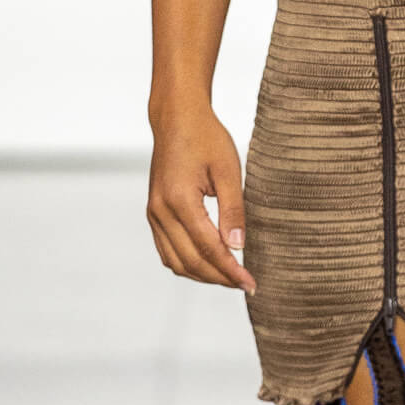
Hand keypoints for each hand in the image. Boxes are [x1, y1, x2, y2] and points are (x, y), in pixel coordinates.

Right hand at [147, 112, 254, 292]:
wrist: (177, 118)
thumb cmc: (205, 138)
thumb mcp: (228, 170)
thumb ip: (233, 209)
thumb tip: (238, 246)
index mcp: (178, 200)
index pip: (207, 248)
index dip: (230, 270)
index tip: (251, 283)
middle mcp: (160, 211)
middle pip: (190, 261)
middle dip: (219, 278)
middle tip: (246, 285)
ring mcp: (153, 213)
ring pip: (175, 261)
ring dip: (203, 275)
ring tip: (231, 278)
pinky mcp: (153, 213)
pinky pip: (167, 250)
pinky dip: (188, 263)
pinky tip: (210, 264)